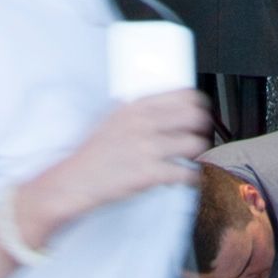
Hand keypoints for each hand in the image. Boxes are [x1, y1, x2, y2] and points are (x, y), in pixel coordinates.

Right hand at [23, 90, 210, 228]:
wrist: (74, 182)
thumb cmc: (92, 154)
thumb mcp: (112, 120)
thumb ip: (138, 112)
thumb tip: (166, 108)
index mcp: (135, 106)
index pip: (184, 95)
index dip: (199, 105)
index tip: (201, 112)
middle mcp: (143, 123)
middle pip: (195, 117)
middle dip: (203, 128)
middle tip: (200, 137)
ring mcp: (147, 148)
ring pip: (195, 145)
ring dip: (199, 154)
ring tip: (192, 159)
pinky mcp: (149, 173)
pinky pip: (186, 173)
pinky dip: (191, 178)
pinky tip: (185, 179)